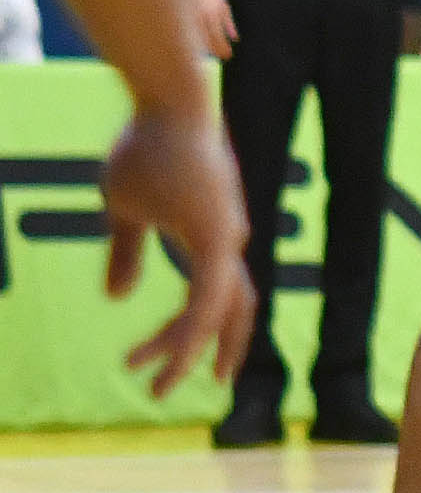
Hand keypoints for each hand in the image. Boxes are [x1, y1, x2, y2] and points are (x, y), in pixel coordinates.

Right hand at [99, 103, 252, 396]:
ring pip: (219, 311)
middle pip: (230, 311)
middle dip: (210, 352)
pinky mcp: (220, 234)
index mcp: (212, 238)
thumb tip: (117, 296)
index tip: (151, 362)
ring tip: (158, 383)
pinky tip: (172, 353)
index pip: (213, 298)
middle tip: (173, 390)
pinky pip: (211, 296)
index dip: (192, 333)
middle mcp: (229, 241)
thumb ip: (128, 252)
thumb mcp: (127, 207)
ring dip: (190, 349)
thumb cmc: (146, 147)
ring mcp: (228, 237)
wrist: (165, 103)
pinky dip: (194, 329)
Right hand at [190, 0, 235, 58]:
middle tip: (222, 57)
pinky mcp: (181, 18)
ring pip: (196, 41)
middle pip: (207, 43)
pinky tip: (199, 45)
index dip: (223, 49)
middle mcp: (200, 19)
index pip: (218, 39)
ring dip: (205, 49)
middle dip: (215, 52)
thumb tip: (235, 40)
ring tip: (212, 52)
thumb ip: (228, 24)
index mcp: (212, 16)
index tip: (228, 56)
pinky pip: (187, 35)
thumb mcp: (223, 7)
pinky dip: (194, 42)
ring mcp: (189, 19)